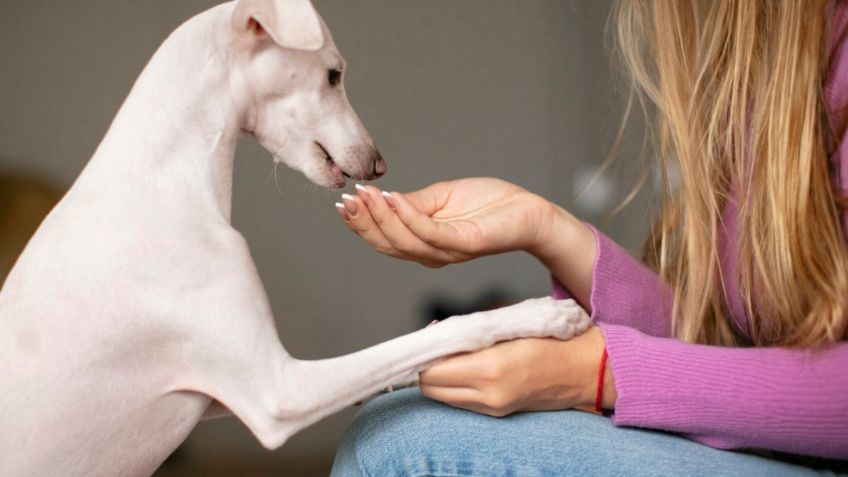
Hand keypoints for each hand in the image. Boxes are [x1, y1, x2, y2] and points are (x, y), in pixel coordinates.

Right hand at [336, 178, 566, 267]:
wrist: (528, 211)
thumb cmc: (488, 204)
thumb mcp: (440, 198)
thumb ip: (412, 203)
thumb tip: (382, 199)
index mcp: (424, 244)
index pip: (384, 239)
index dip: (361, 223)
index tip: (343, 201)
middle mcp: (432, 254)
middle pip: (388, 245)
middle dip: (363, 223)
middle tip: (347, 200)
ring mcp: (448, 251)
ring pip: (405, 242)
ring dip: (381, 218)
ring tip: (366, 195)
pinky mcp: (465, 243)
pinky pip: (430, 233)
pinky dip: (408, 217)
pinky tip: (393, 198)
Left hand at [417, 326, 615, 416]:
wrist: (583, 368)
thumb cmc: (550, 338)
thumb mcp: (507, 326)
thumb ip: (470, 331)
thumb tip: (437, 332)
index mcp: (488, 368)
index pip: (431, 371)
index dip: (422, 356)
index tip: (426, 341)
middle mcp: (488, 394)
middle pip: (430, 388)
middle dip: (426, 368)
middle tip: (435, 348)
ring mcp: (493, 408)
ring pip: (443, 398)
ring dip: (439, 379)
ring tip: (451, 357)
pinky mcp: (498, 413)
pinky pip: (461, 402)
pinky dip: (455, 387)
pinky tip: (466, 369)